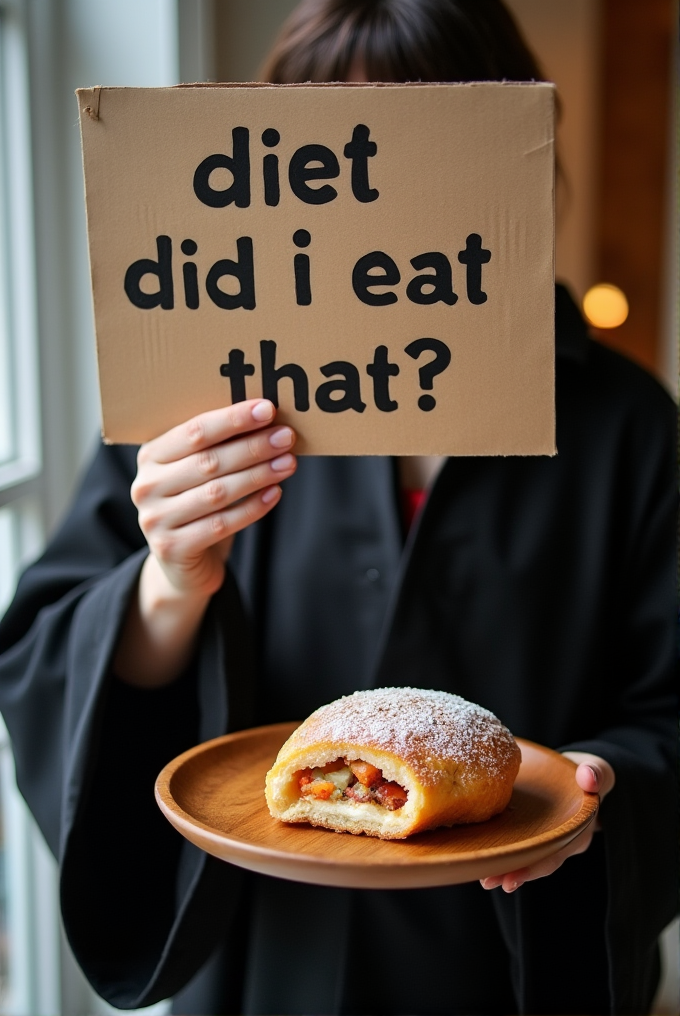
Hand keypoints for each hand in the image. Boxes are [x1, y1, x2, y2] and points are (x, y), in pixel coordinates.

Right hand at [132, 399, 295, 598]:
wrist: (183, 565)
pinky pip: (221, 524)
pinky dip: (252, 508)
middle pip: (208, 462)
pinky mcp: (172, 548)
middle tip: (285, 436)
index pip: (194, 432)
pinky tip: (275, 493)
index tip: (267, 409)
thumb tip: (265, 418)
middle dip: (252, 446)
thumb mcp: (199, 473)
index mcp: (151, 456)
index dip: (232, 420)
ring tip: (288, 463)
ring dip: (258, 475)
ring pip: (217, 493)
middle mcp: (146, 486)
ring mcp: (156, 519)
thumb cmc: (198, 505)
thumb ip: (219, 448)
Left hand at [480, 752, 614, 892]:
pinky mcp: (537, 831)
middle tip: (488, 882)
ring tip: (484, 879)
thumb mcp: (595, 770)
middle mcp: (565, 840)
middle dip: (514, 873)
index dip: (534, 867)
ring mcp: (550, 837)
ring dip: (506, 867)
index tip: (512, 879)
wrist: (582, 775)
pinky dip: (505, 852)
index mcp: (579, 829)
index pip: (556, 852)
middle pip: (538, 861)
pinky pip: (522, 844)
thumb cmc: (589, 774)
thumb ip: (595, 773)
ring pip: (529, 856)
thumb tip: (588, 777)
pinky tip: (485, 859)